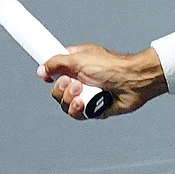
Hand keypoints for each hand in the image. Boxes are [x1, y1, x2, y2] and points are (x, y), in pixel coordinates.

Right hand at [39, 45, 165, 119]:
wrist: (132, 81)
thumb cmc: (112, 67)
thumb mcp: (78, 59)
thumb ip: (57, 63)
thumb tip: (42, 70)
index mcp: (76, 64)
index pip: (56, 71)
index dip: (51, 75)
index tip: (48, 76)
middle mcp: (81, 79)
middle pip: (57, 91)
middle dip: (61, 90)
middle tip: (73, 83)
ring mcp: (88, 95)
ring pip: (65, 105)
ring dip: (69, 100)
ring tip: (81, 93)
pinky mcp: (94, 108)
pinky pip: (77, 114)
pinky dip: (78, 110)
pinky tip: (84, 104)